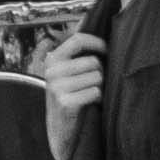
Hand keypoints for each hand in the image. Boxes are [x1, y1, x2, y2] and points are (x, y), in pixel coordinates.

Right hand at [36, 31, 104, 159]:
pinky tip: (89, 104)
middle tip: (94, 85)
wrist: (60, 129)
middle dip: (101, 73)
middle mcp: (52, 71)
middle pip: (94, 62)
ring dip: (100, 87)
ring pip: (97, 77)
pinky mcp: (65, 102)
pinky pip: (95, 92)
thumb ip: (78, 56)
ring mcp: (57, 87)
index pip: (78, 40)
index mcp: (52, 60)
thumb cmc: (71, 97)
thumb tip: (98, 30)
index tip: (107, 50)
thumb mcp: (68, 73)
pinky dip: (98, 99)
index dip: (97, 43)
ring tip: (89, 95)